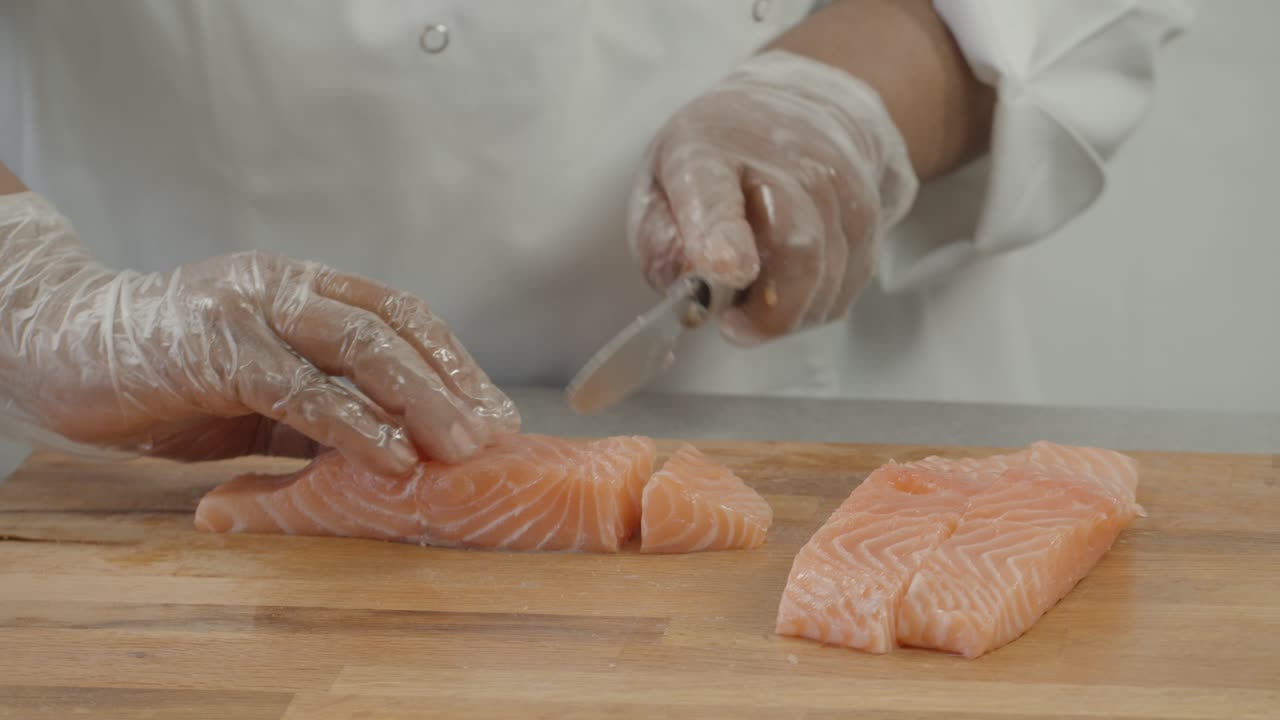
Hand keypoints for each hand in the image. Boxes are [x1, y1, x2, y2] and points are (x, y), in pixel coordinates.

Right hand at [0, 192, 517, 474]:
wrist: (60, 350)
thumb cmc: (169, 376)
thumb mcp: (261, 397)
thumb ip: (320, 411)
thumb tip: (394, 455)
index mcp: (305, 290)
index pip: (401, 316)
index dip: (454, 362)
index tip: (493, 411)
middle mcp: (287, 286)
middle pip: (394, 326)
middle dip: (451, 383)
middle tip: (493, 434)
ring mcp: (251, 307)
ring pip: (359, 345)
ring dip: (419, 399)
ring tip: (457, 447)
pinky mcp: (214, 346)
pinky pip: (299, 386)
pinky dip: (351, 422)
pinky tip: (388, 455)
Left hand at [627, 50, 916, 344]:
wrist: (795, 109)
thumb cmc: (714, 161)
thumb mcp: (659, 188)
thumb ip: (662, 244)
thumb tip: (690, 290)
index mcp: (708, 151)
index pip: (716, 193)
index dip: (722, 236)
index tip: (726, 272)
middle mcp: (783, 159)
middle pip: (795, 245)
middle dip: (768, 309)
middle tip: (733, 327)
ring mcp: (835, 184)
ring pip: (826, 276)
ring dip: (788, 313)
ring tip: (755, 304)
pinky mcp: (867, 214)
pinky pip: (844, 287)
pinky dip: (814, 307)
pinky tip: (788, 291)